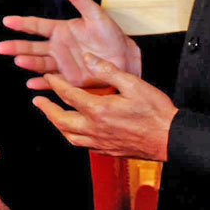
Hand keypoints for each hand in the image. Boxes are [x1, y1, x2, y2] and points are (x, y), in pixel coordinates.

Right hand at [0, 0, 141, 87]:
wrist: (124, 57)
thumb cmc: (110, 34)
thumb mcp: (96, 14)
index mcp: (61, 30)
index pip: (37, 26)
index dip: (22, 23)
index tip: (7, 21)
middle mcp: (57, 47)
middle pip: (32, 47)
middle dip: (16, 47)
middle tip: (0, 48)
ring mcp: (61, 63)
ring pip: (39, 63)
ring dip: (28, 63)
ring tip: (18, 61)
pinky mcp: (68, 78)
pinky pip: (52, 81)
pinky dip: (42, 83)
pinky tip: (31, 84)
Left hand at [34, 53, 177, 161]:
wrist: (171, 139)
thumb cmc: (155, 111)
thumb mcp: (133, 83)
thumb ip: (107, 70)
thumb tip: (88, 58)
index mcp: (99, 110)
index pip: (68, 95)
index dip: (55, 84)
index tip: (48, 76)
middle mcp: (95, 129)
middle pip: (61, 120)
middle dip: (47, 109)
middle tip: (38, 100)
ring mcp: (100, 142)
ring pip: (69, 136)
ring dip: (57, 124)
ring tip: (51, 115)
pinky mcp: (108, 151)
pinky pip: (82, 145)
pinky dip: (72, 136)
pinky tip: (74, 130)